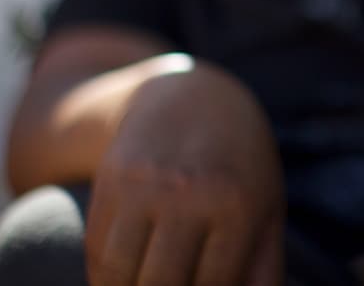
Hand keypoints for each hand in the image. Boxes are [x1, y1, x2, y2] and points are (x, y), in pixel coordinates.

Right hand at [84, 60, 283, 285]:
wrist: (191, 96)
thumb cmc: (238, 166)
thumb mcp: (266, 208)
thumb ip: (264, 270)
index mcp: (238, 205)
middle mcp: (190, 192)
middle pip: (162, 285)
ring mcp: (145, 184)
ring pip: (121, 275)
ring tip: (148, 285)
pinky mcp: (111, 179)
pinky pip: (97, 251)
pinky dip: (105, 279)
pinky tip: (122, 281)